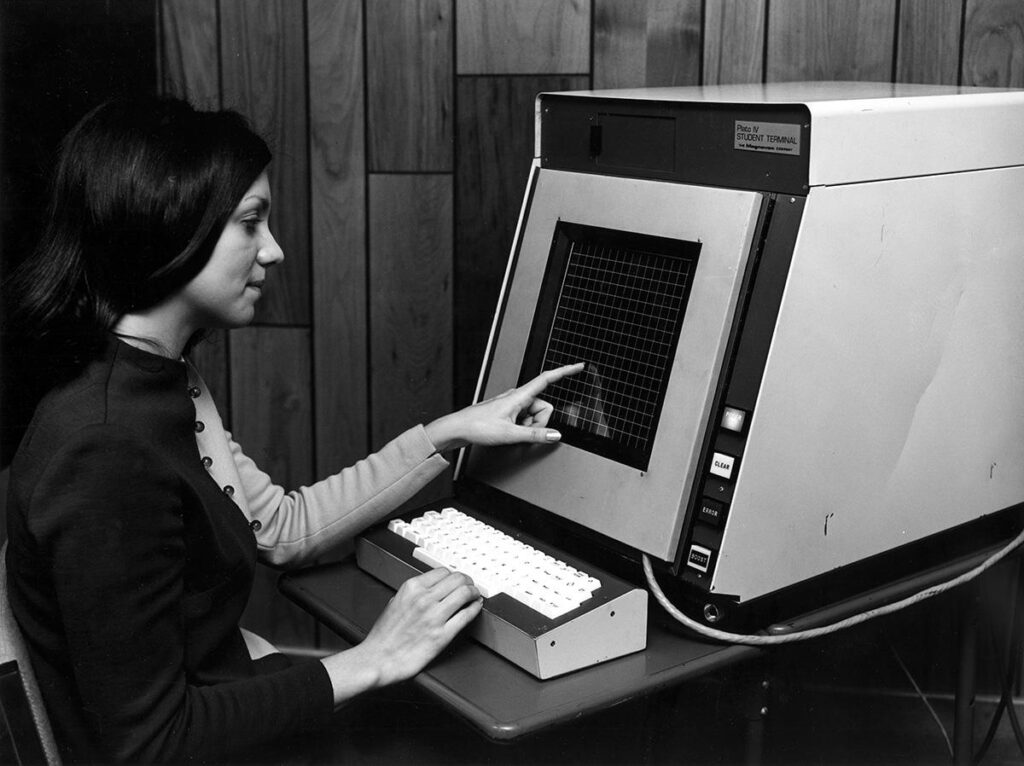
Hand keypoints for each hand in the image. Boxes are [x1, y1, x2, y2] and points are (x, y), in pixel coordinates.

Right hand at [354, 569, 481, 686]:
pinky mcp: (442, 635)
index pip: (443, 571)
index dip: (454, 575)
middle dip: (468, 581)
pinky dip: (475, 609)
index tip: (458, 579)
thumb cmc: (384, 636)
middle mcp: (424, 599)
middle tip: (471, 585)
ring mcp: (434, 616)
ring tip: (475, 596)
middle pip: (458, 579)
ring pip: (465, 593)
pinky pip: (466, 615)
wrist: (378, 659)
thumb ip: (413, 593)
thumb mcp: (395, 602)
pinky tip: (475, 608)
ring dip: (474, 593)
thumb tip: (430, 589)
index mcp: (412, 588)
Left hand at [424, 362, 584, 451]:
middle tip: (524, 431)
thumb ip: (536, 434)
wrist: (458, 428)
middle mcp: (517, 396)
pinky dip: (522, 427)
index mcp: (519, 396)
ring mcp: (512, 404)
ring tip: (512, 433)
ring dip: (529, 426)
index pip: (547, 379)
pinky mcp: (508, 411)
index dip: (565, 372)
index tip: (579, 366)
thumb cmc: (478, 426)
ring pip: (534, 414)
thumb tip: (555, 434)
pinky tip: (509, 432)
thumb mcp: (510, 434)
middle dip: (540, 421)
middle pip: (544, 405)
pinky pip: (525, 418)